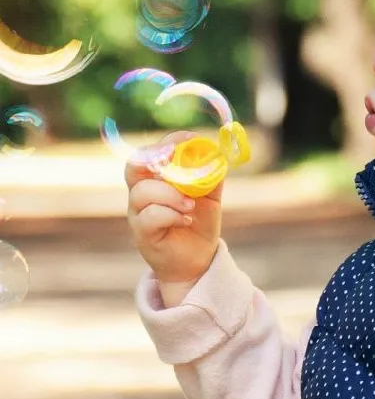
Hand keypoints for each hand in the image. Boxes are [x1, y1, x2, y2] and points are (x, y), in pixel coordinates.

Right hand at [125, 131, 222, 300]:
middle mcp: (141, 193)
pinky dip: (171, 214)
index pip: (150, 152)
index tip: (190, 138)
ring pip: (142, 192)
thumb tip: (217, 153)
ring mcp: (138, 214)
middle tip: (177, 160)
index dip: (167, 142)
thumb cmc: (198, 223)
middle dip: (156, 158)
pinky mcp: (142, 234)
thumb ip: (211, 174)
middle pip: (134, 166)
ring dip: (170, 194)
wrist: (197, 259)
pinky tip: (186, 219)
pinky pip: (149, 217)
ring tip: (191, 204)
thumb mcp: (210, 195)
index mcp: (155, 178)